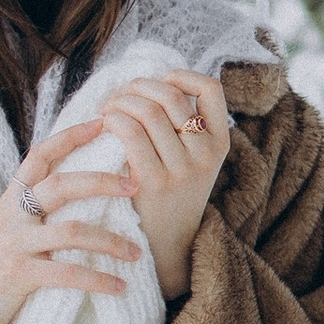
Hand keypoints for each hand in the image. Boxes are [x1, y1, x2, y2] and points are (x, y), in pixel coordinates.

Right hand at [0, 117, 146, 323]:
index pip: (40, 155)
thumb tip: (80, 187)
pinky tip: (119, 286)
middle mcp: (12, 214)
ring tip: (137, 252)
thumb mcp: (9, 225)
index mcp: (12, 198)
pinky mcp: (20, 274)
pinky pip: (67, 273)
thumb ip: (35, 207)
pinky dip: (98, 280)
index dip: (69, 136)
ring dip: (111, 242)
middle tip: (135, 186)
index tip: (101, 122)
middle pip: (61, 185)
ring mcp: (15, 243)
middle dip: (102, 182)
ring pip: (72, 231)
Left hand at [80, 70, 232, 296]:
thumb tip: (146, 81)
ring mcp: (182, 170)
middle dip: (138, 86)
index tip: (159, 84)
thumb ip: (182, 125)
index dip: (182, 76)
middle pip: (170, 95)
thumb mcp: (192, 160)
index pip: (211, 89)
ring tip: (108, 110)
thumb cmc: (170, 193)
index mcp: (219, 143)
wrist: (167, 247)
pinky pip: (130, 132)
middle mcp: (205, 154)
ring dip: (120, 101)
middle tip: (120, 96)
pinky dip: (112, 119)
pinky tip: (103, 124)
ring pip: (148, 110)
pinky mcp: (153, 184)